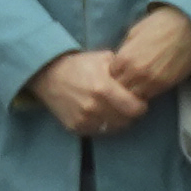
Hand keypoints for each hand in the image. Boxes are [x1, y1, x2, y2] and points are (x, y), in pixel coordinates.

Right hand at [27, 48, 142, 136]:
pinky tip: (100, 113)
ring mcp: (84, 119)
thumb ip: (123, 70)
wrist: (49, 76)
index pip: (135, 108)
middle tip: (128, 105)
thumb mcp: (103, 59)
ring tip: (114, 109)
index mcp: (104, 88)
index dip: (141, 105)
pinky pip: (98, 131)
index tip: (139, 100)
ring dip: (118, 120)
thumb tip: (141, 79)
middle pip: (127, 121)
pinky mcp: (76, 127)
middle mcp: (94, 107)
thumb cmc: (80, 65)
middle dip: (131, 114)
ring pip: (114, 128)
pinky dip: (103, 124)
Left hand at [111, 3, 190, 96]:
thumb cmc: (159, 23)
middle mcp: (136, 73)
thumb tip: (120, 61)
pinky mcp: (165, 85)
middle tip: (128, 79)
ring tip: (139, 83)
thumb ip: (125, 50)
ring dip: (134, 91)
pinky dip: (146, 93)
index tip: (119, 70)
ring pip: (134, 97)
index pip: (110, 76)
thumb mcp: (134, 32)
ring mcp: (151, 81)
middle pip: (120, 89)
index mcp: (125, 58)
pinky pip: (149, 96)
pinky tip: (149, 84)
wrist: (187, 25)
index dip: (114, 73)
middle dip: (122, 85)